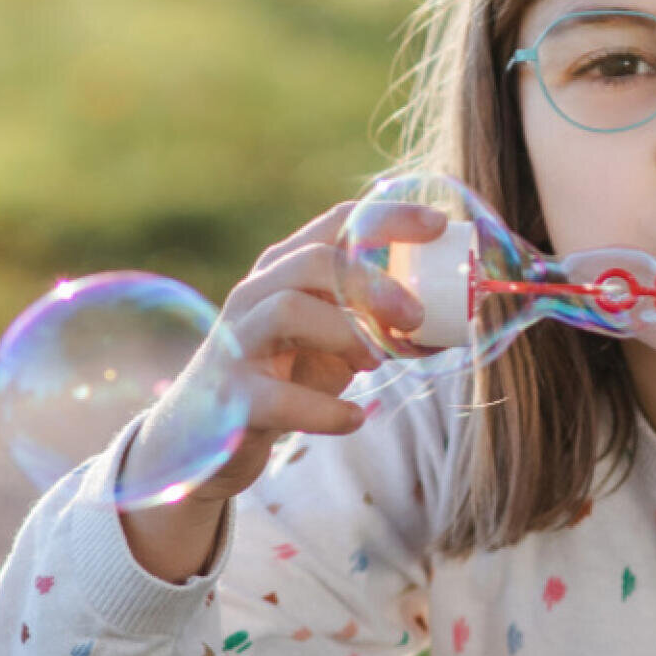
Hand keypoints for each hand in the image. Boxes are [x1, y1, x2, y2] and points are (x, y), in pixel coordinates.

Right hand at [129, 199, 444, 506]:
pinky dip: (324, 408)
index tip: (440, 224)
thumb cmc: (284, 376)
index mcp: (285, 271)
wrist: (206, 437)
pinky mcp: (232, 398)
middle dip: (372, 281)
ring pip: (287, 310)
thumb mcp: (332, 342)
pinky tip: (353, 418)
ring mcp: (238, 343)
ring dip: (346, 333)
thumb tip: (449, 328)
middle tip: (416, 314)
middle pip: (313, 261)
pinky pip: (278, 398)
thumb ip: (378, 326)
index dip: (390, 218)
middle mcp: (257, 295)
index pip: (337, 223)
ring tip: (376, 362)